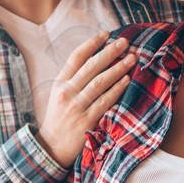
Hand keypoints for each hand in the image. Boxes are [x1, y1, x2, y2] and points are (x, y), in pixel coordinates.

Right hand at [36, 33, 134, 165]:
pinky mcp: (86, 120)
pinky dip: (117, 89)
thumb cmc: (59, 119)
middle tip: (125, 42)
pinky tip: (127, 80)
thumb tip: (98, 60)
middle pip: (91, 66)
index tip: (106, 34)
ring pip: (100, 82)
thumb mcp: (59, 96)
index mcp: (60, 83)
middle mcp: (67, 92)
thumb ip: (73, 80)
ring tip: (132, 58)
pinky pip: (105, 101)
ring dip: (118, 68)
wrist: (51, 148)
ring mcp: (76, 106)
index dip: (92, 44)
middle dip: (109, 52)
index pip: (76, 57)